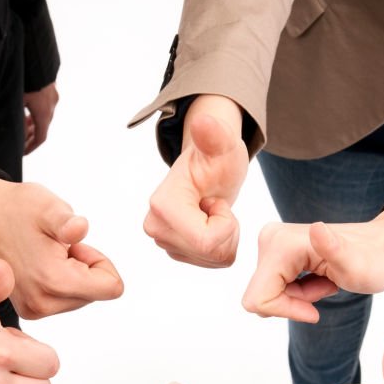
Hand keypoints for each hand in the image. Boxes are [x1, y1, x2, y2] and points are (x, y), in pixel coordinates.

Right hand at [0, 175, 123, 318]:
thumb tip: (80, 228)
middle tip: (58, 247)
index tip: (76, 246)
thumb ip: (67, 221)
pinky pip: (66, 300)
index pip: (111, 288)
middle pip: (96, 293)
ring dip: (74, 274)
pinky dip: (62, 281)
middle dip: (85, 268)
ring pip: (83, 297)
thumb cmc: (20, 209)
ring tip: (47, 253)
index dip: (100, 262)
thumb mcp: (48, 206)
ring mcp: (34, 310)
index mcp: (54, 281)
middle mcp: (43, 304)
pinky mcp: (30, 310)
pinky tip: (40, 263)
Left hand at [24, 82, 58, 153]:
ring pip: (44, 115)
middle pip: (43, 127)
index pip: (40, 138)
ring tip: (24, 125)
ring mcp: (53, 95)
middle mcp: (52, 105)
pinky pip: (45, 104)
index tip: (22, 152)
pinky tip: (27, 107)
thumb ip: (17, 120)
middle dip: (31, 136)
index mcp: (44, 112)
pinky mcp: (50, 85)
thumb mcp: (17, 102)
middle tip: (21, 141)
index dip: (31, 147)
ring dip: (34, 122)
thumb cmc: (25, 78)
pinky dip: (36, 111)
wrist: (35, 55)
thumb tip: (18, 135)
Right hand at [144, 95, 248, 267]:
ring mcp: (163, 242)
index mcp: (163, 205)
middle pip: (210, 252)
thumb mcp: (222, 144)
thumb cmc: (216, 156)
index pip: (207, 241)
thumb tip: (204, 121)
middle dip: (227, 230)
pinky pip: (212, 262)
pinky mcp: (175, 251)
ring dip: (225, 236)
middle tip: (217, 204)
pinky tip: (211, 223)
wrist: (208, 168)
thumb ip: (215, 134)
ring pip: (213, 258)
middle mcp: (155, 227)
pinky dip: (221, 245)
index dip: (226, 224)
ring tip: (213, 211)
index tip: (216, 200)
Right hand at [242, 205, 383, 321]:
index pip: (259, 299)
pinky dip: (297, 290)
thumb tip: (316, 228)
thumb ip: (334, 249)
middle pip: (260, 296)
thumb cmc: (373, 262)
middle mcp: (269, 239)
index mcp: (281, 244)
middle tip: (326, 287)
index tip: (316, 309)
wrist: (381, 247)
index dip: (287, 311)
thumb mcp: (357, 265)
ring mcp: (270, 243)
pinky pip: (273, 286)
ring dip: (298, 297)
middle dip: (293, 302)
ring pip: (267, 293)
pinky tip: (319, 277)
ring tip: (326, 282)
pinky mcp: (274, 250)